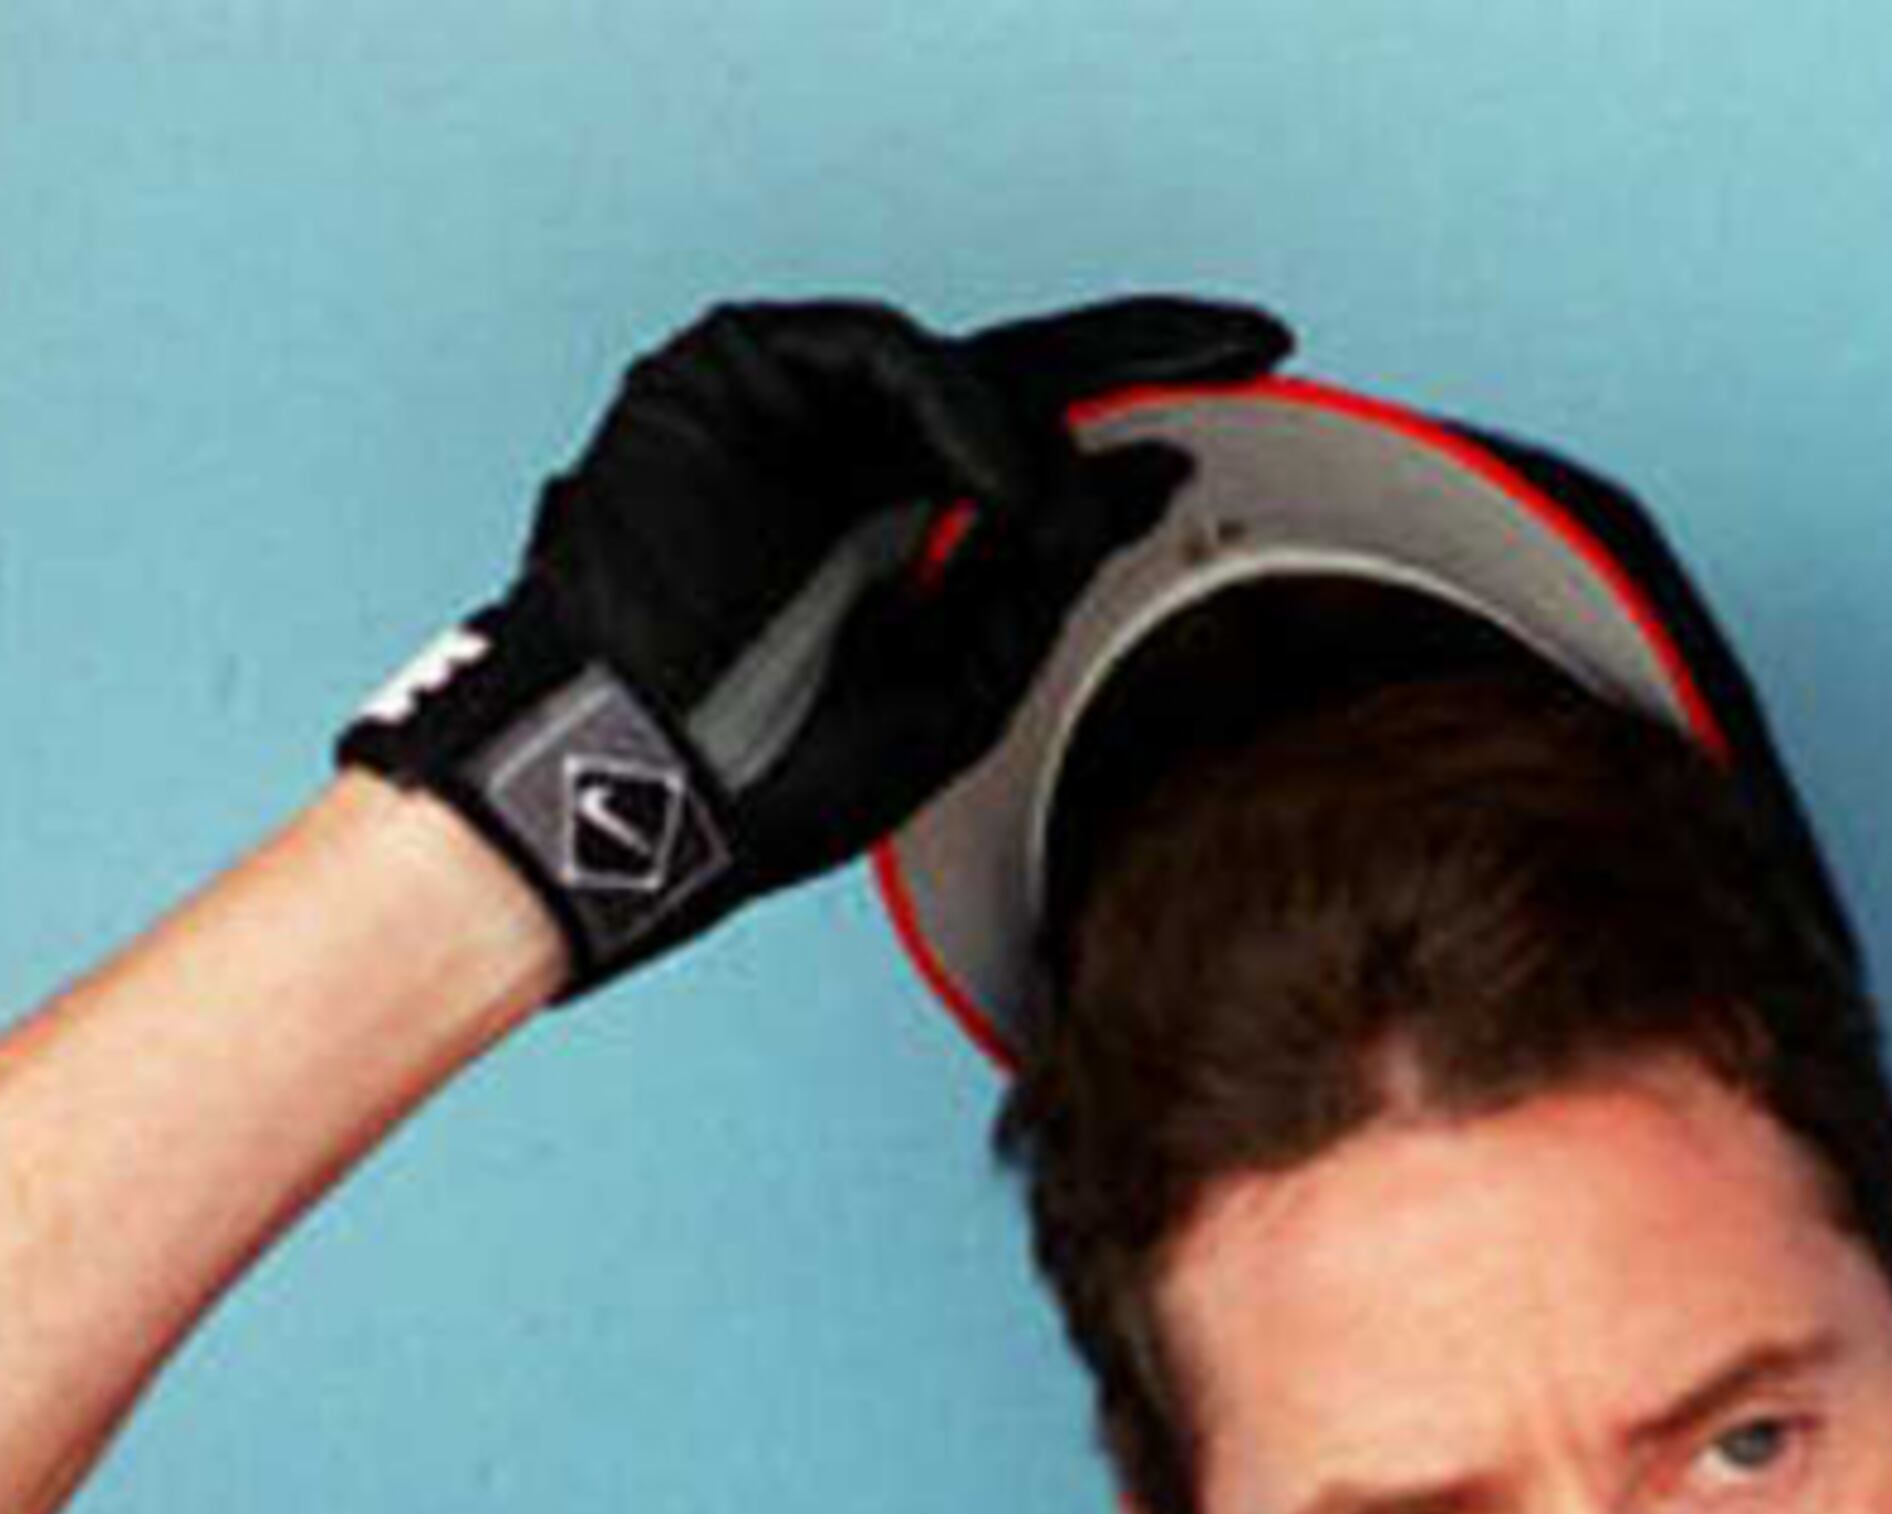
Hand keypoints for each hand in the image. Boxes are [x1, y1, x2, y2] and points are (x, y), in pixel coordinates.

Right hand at [339, 289, 1289, 985]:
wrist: (636, 799)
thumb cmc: (775, 774)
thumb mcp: (959, 682)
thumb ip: (1050, 572)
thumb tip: (1157, 465)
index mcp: (900, 530)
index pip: (1035, 448)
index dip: (1136, 414)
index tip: (1255, 375)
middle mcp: (851, 456)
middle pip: (1016, 374)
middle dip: (1139, 348)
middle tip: (1254, 336)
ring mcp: (787, 407)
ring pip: (956, 367)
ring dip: (1028, 436)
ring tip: (1040, 514)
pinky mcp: (730, 369)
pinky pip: (881, 354)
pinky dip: (958, 413)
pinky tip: (1000, 485)